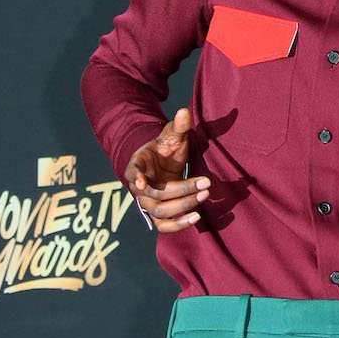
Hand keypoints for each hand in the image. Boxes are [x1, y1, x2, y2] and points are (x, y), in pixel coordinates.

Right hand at [124, 107, 208, 233]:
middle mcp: (141, 186)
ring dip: (183, 206)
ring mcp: (149, 202)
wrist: (162, 164)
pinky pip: (164, 226)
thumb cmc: (166, 149)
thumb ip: (178, 126)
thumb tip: (184, 111)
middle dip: (182, 189)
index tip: (142, 182)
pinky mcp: (159, 213)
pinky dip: (178, 225)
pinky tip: (196, 218)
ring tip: (204, 195)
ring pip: (160, 211)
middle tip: (206, 182)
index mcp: (139, 164)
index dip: (136, 177)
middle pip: (155, 195)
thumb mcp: (172, 136)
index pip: (132, 172)